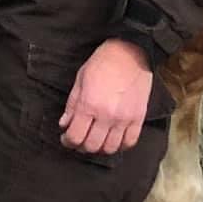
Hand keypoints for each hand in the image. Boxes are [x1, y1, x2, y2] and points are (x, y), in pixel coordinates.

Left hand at [58, 38, 153, 156]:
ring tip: (96, 140)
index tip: (66, 138)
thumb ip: (72, 104)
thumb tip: (64, 124)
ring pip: (110, 148)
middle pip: (92, 146)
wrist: (130, 53)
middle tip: (79, 140)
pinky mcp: (138, 118)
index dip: (68, 141)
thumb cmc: (103, 62)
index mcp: (89, 104)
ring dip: (100, 148)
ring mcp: (124, 118)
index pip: (75, 136)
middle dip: (82, 146)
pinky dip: (120, 145)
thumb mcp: (80, 79)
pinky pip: (129, 142)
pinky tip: (114, 139)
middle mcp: (107, 115)